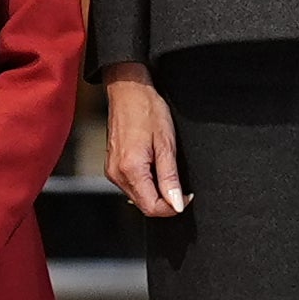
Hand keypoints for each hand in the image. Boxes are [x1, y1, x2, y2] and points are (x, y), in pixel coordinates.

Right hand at [103, 68, 187, 217]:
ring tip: (166, 168)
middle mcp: (117, 174)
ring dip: (156, 191)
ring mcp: (112, 171)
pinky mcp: (112, 167)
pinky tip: (154, 165)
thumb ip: (170, 178)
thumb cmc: (147, 109)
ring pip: (138, 197)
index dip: (173, 207)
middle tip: (180, 184)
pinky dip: (146, 183)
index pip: (152, 208)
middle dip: (165, 201)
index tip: (186, 197)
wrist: (128, 91)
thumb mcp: (167, 144)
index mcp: (131, 170)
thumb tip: (176, 204)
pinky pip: (131, 185)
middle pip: (144, 205)